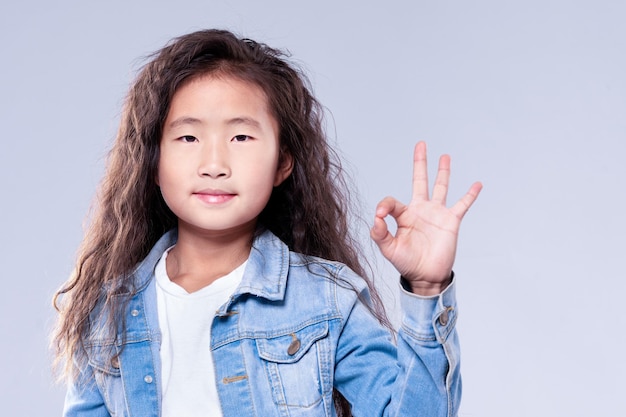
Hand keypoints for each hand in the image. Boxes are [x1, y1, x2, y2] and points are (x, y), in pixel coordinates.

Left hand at [370, 141, 481, 295]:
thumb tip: (376, 218)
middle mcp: (420, 210)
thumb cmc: (406, 263)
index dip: (384, 206)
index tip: (381, 216)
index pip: (392, 201)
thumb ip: (380, 233)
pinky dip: (470, 195)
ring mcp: (436, 214)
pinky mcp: (451, 221)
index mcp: (403, 215)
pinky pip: (462, 204)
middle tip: (421, 144)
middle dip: (420, 163)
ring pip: (441, 187)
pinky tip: (477, 184)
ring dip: (443, 171)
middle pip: (420, 180)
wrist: (426, 276)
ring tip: (445, 156)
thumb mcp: (388, 249)